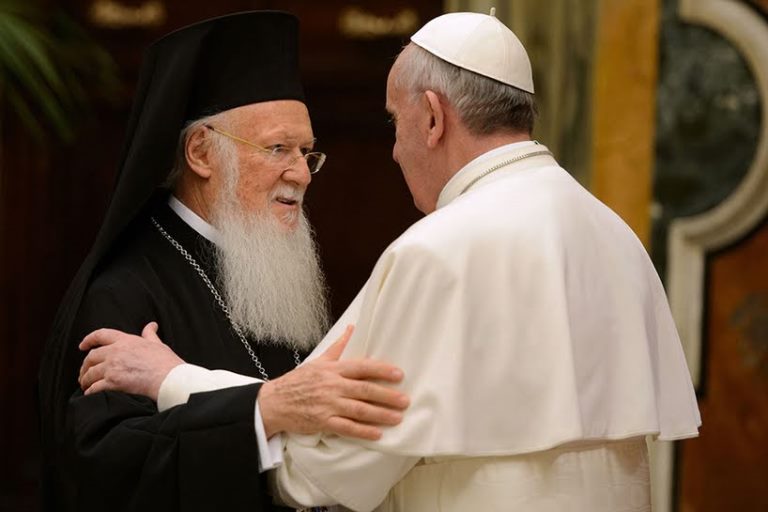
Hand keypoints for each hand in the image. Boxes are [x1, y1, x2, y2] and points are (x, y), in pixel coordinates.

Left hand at [78, 322, 184, 400]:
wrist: (170, 379)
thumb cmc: (166, 363)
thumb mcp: (158, 344)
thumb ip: (150, 335)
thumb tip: (151, 326)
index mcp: (126, 341)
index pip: (101, 335)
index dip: (88, 339)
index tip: (82, 346)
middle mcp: (116, 352)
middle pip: (91, 357)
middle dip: (85, 366)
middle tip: (84, 373)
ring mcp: (113, 367)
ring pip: (90, 373)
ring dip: (86, 380)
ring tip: (86, 385)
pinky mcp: (113, 383)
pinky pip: (94, 388)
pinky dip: (90, 392)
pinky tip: (92, 394)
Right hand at [258, 325, 408, 440]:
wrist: (274, 402)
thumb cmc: (298, 381)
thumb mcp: (319, 360)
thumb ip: (339, 346)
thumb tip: (353, 328)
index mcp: (333, 370)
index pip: (362, 367)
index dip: (382, 370)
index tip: (399, 374)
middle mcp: (332, 386)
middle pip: (364, 390)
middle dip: (387, 395)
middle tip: (405, 400)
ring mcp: (327, 405)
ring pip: (359, 410)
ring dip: (380, 414)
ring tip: (397, 418)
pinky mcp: (322, 421)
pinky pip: (346, 428)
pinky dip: (362, 431)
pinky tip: (377, 434)